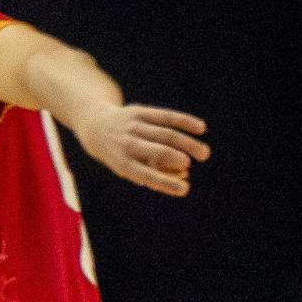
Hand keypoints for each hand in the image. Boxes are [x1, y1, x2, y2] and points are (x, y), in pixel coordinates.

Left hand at [75, 104, 210, 196]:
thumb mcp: (128, 168)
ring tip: (205, 154)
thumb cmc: (120, 155)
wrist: (96, 127)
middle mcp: (127, 143)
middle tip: (193, 165)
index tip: (185, 190)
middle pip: (158, 151)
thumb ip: (153, 172)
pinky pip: (167, 116)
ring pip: (166, 133)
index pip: (146, 175)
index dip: (166, 182)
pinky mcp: (140, 111)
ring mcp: (134, 126)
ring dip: (188, 143)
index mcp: (122, 163)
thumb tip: (183, 175)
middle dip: (177, 159)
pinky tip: (201, 128)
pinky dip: (185, 122)